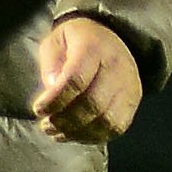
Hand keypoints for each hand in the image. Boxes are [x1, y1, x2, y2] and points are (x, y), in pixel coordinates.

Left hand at [32, 14, 142, 144]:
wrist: (111, 36)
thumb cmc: (75, 41)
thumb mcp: (54, 41)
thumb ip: (50, 64)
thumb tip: (51, 90)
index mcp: (94, 47)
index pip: (76, 79)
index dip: (55, 100)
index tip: (38, 110)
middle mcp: (117, 67)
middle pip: (93, 104)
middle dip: (65, 120)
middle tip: (46, 126)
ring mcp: (129, 85)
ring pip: (107, 120)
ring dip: (78, 132)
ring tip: (57, 132)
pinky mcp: (133, 101)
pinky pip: (117, 127)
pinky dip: (94, 136)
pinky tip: (75, 134)